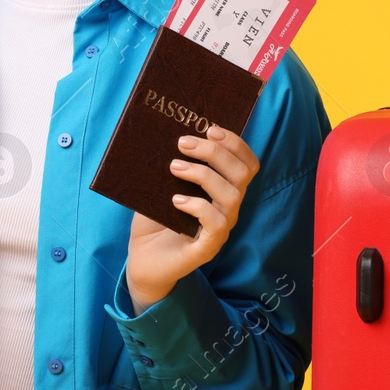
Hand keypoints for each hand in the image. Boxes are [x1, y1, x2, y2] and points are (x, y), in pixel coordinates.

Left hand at [125, 123, 261, 313]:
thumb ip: (172, 166)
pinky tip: (176, 200)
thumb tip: (168, 134)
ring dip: (203, 174)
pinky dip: (198, 206)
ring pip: (232, 195)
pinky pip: (217, 224)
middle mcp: (228, 208)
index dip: (235, 143)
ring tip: (174, 167)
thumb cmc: (154, 221)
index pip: (247, 163)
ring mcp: (221, 229)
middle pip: (242, 174)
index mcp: (223, 190)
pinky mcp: (208, 248)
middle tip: (183, 143)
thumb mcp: (161, 187)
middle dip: (215, 152)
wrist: (142, 261)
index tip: (210, 128)